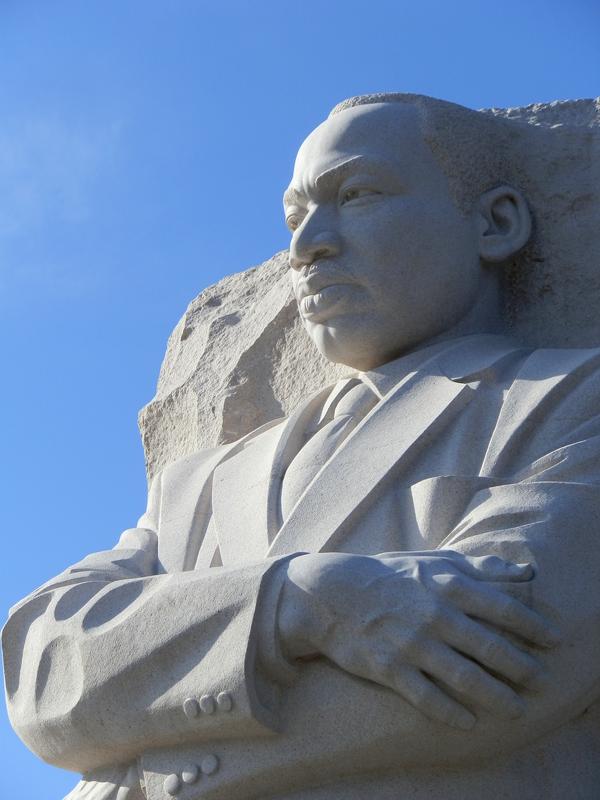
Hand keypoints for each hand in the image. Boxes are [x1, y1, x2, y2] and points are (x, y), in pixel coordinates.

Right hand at [278, 550, 559, 729]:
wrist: (330, 593)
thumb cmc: (387, 574)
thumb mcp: (431, 560)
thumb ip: (478, 566)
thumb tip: (524, 571)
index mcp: (446, 584)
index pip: (503, 608)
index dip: (533, 626)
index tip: (554, 640)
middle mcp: (434, 614)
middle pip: (491, 648)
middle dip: (522, 667)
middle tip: (541, 680)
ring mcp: (412, 643)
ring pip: (466, 677)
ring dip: (497, 696)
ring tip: (516, 708)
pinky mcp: (389, 668)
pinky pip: (428, 698)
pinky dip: (452, 713)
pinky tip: (470, 722)